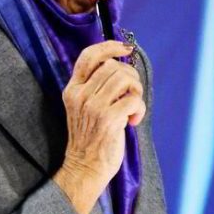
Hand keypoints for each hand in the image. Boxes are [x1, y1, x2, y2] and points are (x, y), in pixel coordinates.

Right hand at [53, 40, 145, 213]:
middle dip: (131, 76)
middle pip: (114, 66)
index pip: (89, 56)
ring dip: (136, 91)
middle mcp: (80, 95)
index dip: (109, 46)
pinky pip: (134, 99)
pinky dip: (140, 108)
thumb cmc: (91, 136)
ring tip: (133, 107)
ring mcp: (93, 107)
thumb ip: (96, 85)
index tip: (125, 47)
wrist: (85, 167)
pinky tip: (134, 120)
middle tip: (132, 94)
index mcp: (73, 89)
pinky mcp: (107, 119)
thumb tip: (121, 64)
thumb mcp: (84, 106)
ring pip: (125, 78)